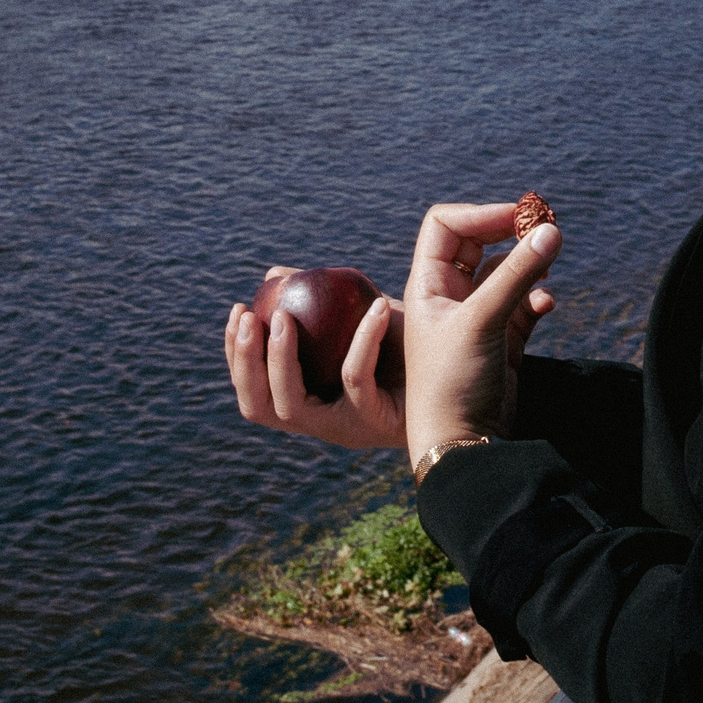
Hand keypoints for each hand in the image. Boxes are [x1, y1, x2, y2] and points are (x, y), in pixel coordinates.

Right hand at [226, 266, 408, 449]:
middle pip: (258, 407)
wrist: (465, 373)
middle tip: (250, 318)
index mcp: (311, 399)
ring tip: (284, 317)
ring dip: (280, 361)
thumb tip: (274, 275)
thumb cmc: (411, 348)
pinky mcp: (379, 423)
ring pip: (292, 407)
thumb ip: (317, 300)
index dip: (237, 356)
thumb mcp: (357, 317)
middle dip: (245, 362)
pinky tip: (374, 307)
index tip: (238, 312)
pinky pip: (354, 382)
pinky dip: (359, 342)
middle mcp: (321, 420)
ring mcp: (347, 427)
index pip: (254, 390)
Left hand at [398, 203, 559, 475]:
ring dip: (529, 265)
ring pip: (506, 272)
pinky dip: (539, 296)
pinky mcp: (503, 340)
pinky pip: (524, 303)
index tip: (520, 217)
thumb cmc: (453, 383)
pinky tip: (548, 304)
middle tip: (547, 228)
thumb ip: (518, 274)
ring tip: (549, 267)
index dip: (481, 214)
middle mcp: (449, 296)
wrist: (463, 444)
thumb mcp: (482, 321)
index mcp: (428, 284)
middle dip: (511, 233)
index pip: (446, 225)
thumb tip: (551, 230)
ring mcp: (477, 317)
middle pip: (479, 242)